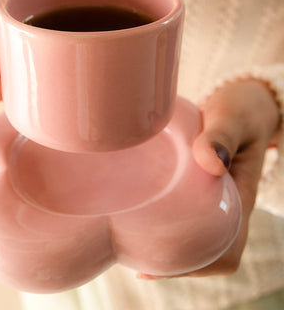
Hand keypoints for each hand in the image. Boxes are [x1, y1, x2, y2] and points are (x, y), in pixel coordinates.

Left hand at [138, 79, 280, 278]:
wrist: (242, 102)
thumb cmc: (240, 111)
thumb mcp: (234, 119)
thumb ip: (223, 135)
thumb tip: (211, 162)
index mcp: (238, 201)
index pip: (223, 253)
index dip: (195, 266)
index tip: (158, 267)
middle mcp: (223, 205)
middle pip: (202, 250)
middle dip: (173, 259)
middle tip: (134, 256)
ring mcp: (208, 196)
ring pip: (190, 232)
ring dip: (166, 242)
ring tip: (130, 243)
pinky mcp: (194, 184)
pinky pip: (182, 210)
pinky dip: (163, 219)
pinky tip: (138, 217)